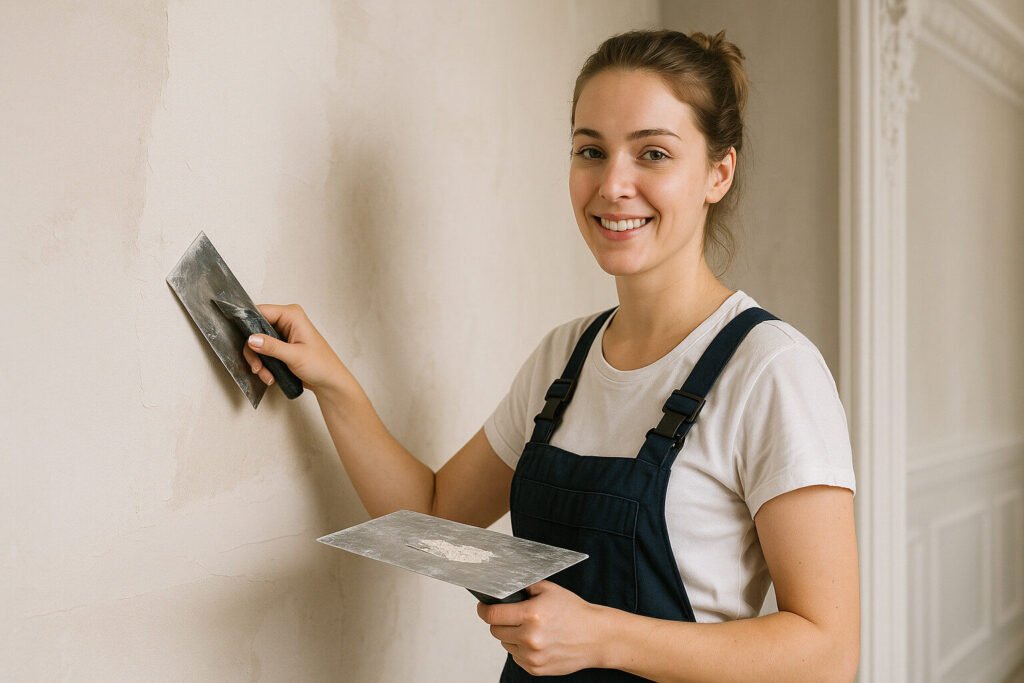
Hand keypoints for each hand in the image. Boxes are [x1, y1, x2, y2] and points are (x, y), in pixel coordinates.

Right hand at [241, 303, 354, 396]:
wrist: (330, 382)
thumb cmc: (322, 366)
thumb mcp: (295, 356)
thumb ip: (271, 347)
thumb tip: (252, 339)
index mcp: (292, 315)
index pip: (260, 311)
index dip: (247, 324)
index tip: (244, 341)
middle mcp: (287, 321)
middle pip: (255, 329)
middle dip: (254, 351)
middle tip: (257, 366)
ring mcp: (283, 334)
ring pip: (257, 343)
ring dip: (258, 361)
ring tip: (266, 374)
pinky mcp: (281, 346)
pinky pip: (263, 352)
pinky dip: (263, 365)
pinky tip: (270, 375)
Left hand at [476, 581, 605, 675]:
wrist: (596, 637)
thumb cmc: (574, 612)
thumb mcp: (549, 590)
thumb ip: (524, 588)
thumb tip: (502, 587)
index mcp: (531, 615)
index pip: (492, 615)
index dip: (484, 609)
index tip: (483, 607)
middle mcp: (530, 638)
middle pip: (495, 630)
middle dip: (500, 622)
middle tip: (514, 616)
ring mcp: (532, 656)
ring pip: (505, 644)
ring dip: (511, 636)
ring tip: (531, 629)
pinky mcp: (535, 669)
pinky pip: (516, 657)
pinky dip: (521, 649)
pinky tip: (538, 641)